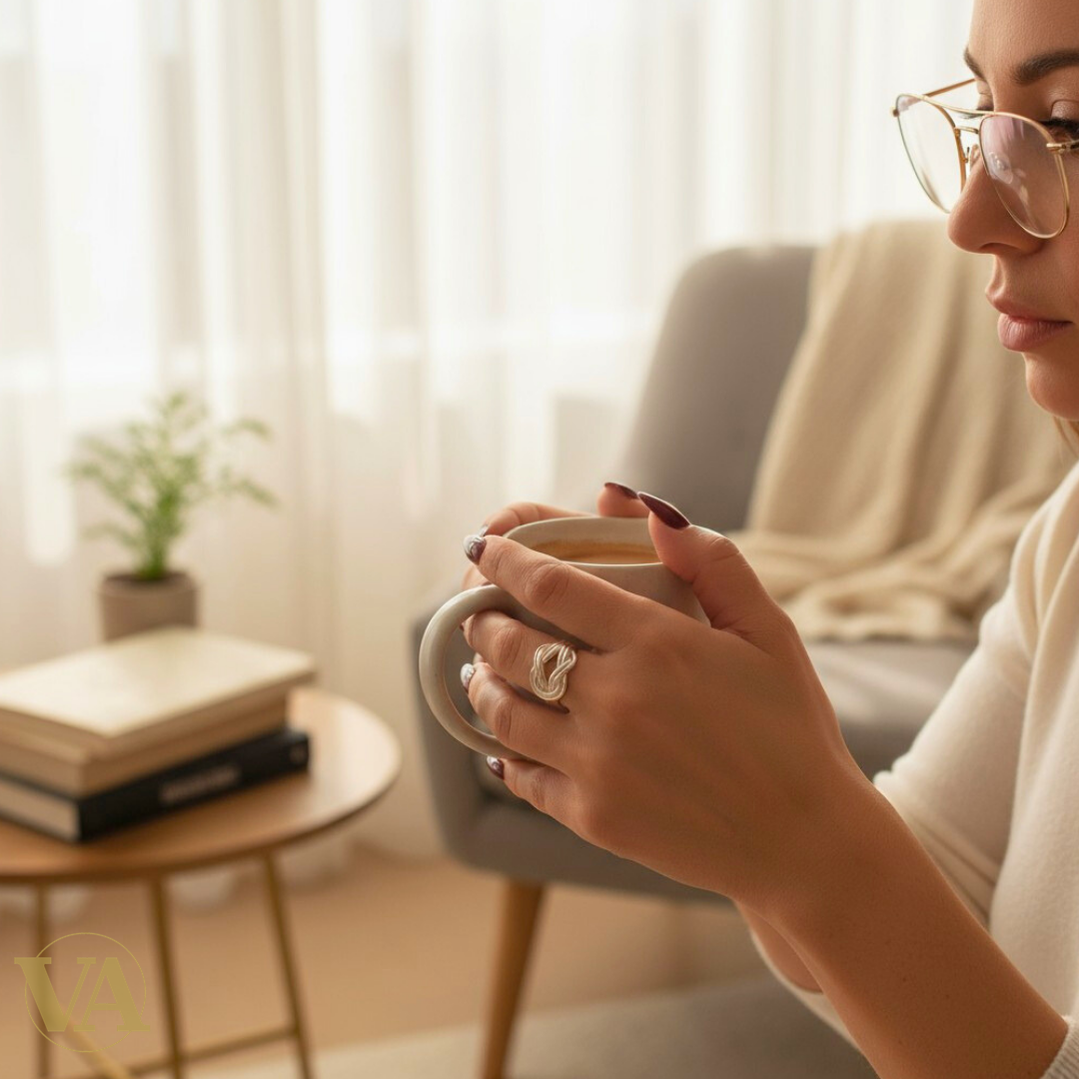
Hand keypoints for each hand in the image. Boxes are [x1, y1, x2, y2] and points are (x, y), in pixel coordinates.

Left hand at [459, 493, 865, 919]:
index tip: (482, 547)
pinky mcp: (591, 816)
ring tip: (480, 671)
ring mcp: (597, 763)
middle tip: (475, 610)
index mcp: (656, 643)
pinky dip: (503, 753)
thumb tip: (650, 509)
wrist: (804, 842)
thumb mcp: (768, 632)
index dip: (502, 561)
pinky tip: (504, 744)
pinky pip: (522, 777)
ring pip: (502, 713)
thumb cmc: (791, 728)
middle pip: (510, 645)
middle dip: (480, 618)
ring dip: (481, 683)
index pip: (549, 585)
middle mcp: (615, 700)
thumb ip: (712, 563)